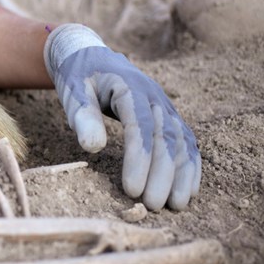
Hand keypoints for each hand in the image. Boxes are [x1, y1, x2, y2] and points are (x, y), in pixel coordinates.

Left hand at [44, 24, 200, 209]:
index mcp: (130, 88)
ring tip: (176, 206)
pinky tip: (189, 191)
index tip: (132, 189)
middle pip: (166, 137)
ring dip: (182, 175)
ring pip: (182, 141)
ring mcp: (165, 107)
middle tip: (152, 205)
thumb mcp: (73, 92)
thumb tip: (93, 148)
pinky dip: (190, 167)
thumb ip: (83, 117)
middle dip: (163, 174)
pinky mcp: (168, 117)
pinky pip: (187, 142)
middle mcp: (155, 97)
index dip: (139, 159)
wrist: (91, 57)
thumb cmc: (79, 78)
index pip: (140, 126)